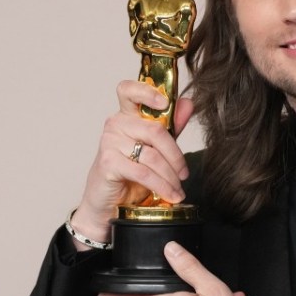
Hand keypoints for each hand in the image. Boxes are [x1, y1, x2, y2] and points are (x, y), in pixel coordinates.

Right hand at [69, 81, 194, 248]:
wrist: (107, 205)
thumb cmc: (129, 175)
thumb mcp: (155, 149)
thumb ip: (170, 127)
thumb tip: (188, 103)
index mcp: (126, 115)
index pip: (129, 90)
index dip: (147, 92)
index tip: (165, 102)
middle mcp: (115, 124)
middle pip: (155, 130)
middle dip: (176, 156)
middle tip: (184, 174)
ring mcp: (109, 142)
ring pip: (152, 155)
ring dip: (170, 176)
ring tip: (178, 189)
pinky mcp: (108, 163)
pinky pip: (143, 172)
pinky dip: (161, 186)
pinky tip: (170, 195)